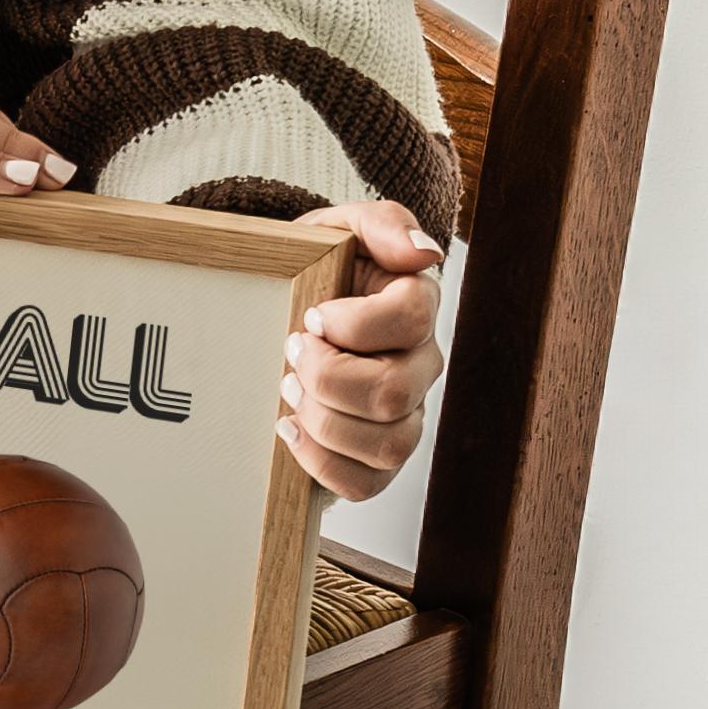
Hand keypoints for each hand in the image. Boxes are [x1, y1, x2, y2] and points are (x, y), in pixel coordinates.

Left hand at [282, 200, 447, 500]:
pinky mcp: (377, 459)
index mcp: (417, 306)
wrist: (284, 310)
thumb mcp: (337, 230)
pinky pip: (366, 483)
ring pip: (389, 444)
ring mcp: (405, 416)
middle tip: (290, 356)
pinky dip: (320, 464)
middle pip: (392, 392)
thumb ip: (381, 225)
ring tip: (288, 392)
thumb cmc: (315, 272)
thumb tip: (423, 253)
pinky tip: (289, 429)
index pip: (414, 317)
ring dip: (323, 423)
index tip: (312, 315)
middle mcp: (421, 365)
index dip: (355, 322)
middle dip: (326, 378)